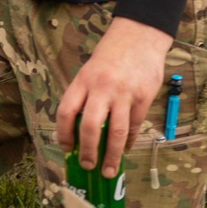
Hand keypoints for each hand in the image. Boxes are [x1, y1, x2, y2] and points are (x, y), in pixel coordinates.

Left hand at [54, 18, 172, 174]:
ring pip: (116, 133)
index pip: (66, 111)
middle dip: (87, 151)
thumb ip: (84, 98)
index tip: (66, 149)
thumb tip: (78, 133)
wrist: (139, 37)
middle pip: (90, 127)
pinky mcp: (143, 98)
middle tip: (87, 166)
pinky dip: (129, 142)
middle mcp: (101, 89)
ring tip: (108, 170)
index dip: (63, 133)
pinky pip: (134, 126)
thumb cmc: (110, 57)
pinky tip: (125, 150)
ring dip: (111, 156)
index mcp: (82, 81)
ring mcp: (123, 94)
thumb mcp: (89, 72)